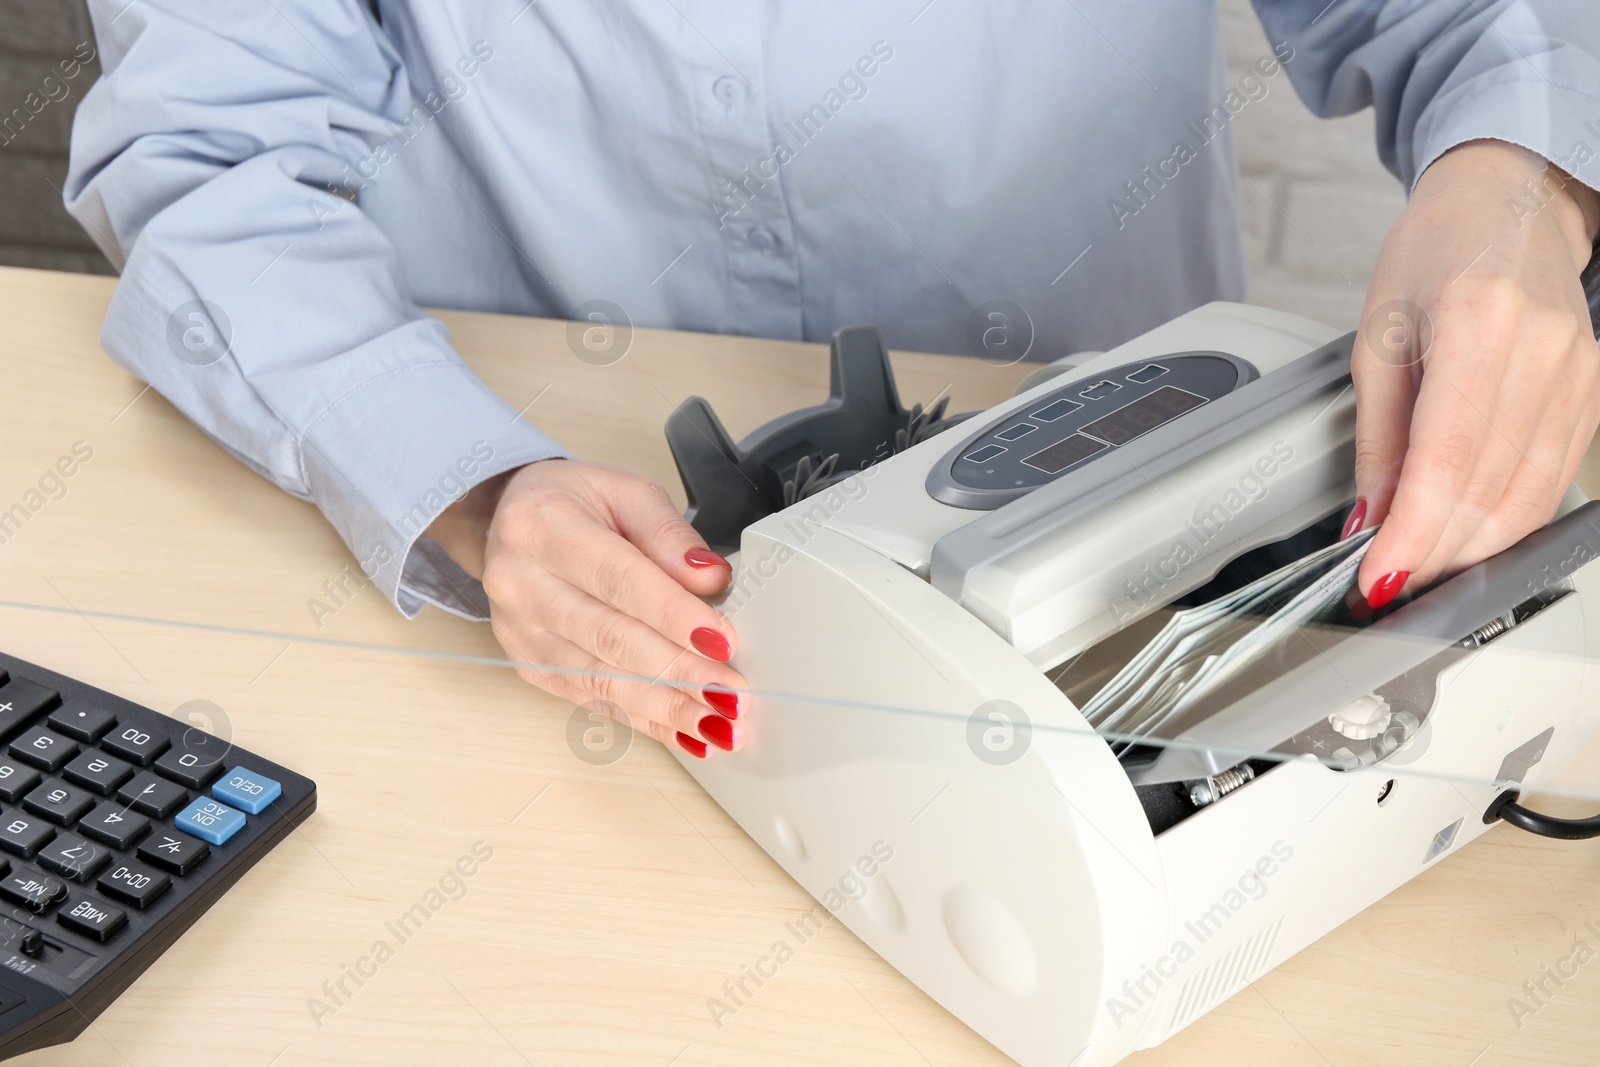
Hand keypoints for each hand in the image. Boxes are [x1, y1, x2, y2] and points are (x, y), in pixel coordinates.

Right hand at [426, 459, 746, 757]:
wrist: (505, 525)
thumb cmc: (570, 504)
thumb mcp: (624, 491)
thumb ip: (669, 535)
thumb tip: (712, 581)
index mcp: (542, 528)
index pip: (618, 578)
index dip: (673, 614)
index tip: (721, 640)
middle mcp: (521, 584)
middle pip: (611, 637)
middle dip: (679, 671)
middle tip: (731, 693)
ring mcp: (522, 633)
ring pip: (602, 679)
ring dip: (667, 707)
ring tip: (718, 725)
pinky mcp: (532, 667)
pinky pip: (595, 700)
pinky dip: (645, 720)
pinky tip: (685, 732)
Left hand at [1350, 139, 1599, 606]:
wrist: (1506, 203)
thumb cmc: (1434, 252)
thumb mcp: (1376, 335)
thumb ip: (1376, 435)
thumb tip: (1370, 517)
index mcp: (1481, 321)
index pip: (1448, 460)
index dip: (1413, 534)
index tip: (1377, 576)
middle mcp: (1545, 350)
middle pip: (1491, 489)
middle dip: (1434, 553)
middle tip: (1384, 583)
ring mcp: (1581, 373)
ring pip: (1528, 498)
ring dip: (1469, 549)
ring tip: (1416, 569)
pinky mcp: (1594, 393)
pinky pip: (1550, 481)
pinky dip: (1504, 521)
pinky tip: (1463, 537)